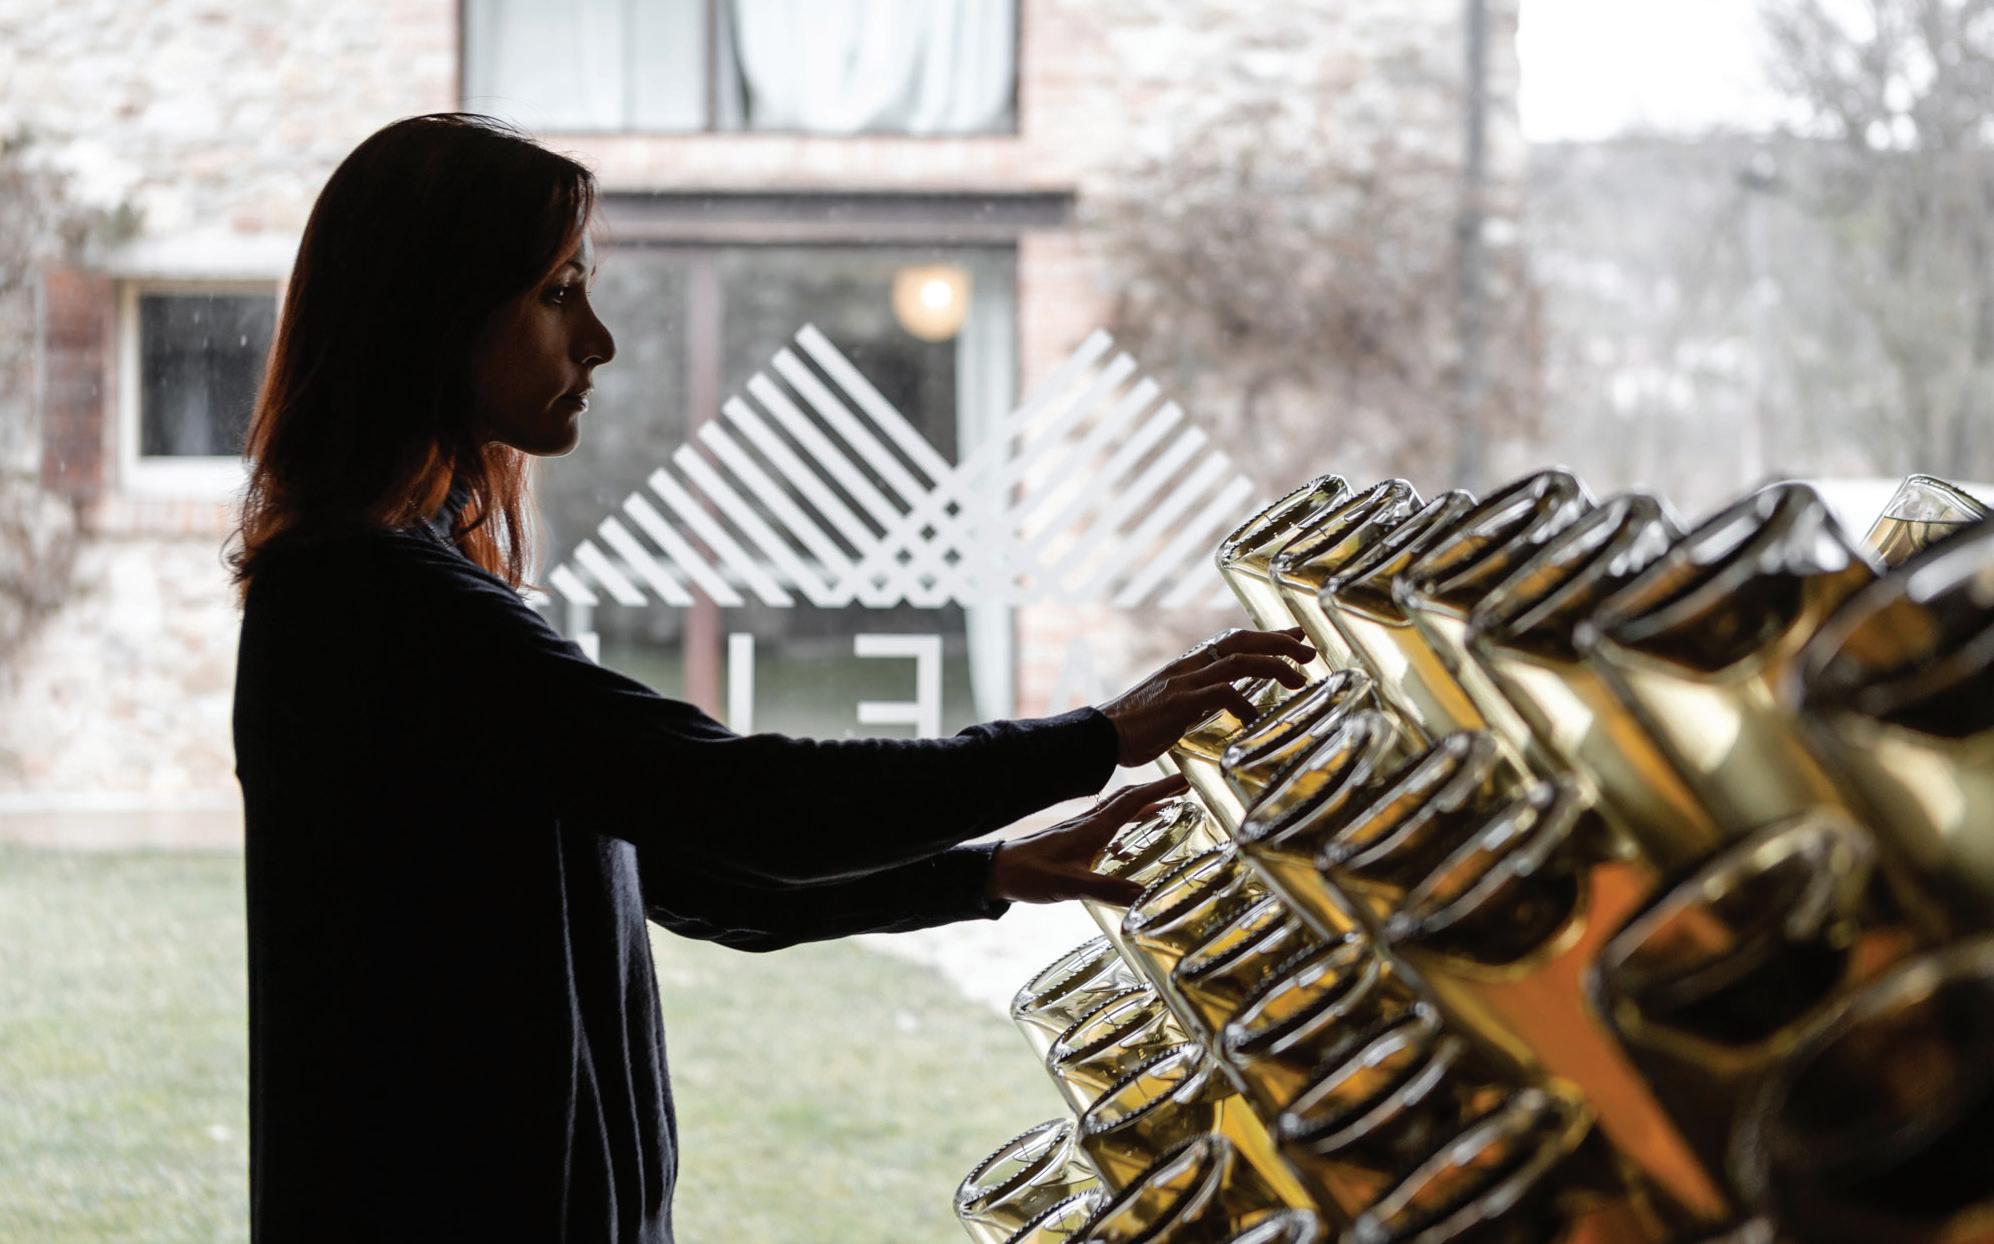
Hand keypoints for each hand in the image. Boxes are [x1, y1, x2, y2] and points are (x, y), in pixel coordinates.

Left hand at [987, 775, 1190, 905]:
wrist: (999, 871)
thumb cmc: (1032, 874)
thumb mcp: (1074, 886)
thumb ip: (1110, 891)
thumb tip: (1146, 896)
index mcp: (1093, 828)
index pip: (1132, 801)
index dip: (1160, 790)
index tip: (1184, 781)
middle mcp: (1088, 823)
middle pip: (1128, 800)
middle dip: (1156, 793)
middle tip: (1181, 790)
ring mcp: (1079, 830)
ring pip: (1117, 811)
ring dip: (1141, 806)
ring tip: (1164, 810)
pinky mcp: (1072, 840)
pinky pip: (1106, 825)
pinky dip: (1124, 825)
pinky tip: (1127, 844)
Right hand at [1095, 628, 1313, 766]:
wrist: (1100, 736)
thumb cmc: (1134, 728)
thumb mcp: (1174, 707)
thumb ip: (1200, 701)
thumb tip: (1226, 706)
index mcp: (1188, 666)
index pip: (1233, 640)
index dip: (1267, 637)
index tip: (1295, 637)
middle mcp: (1189, 666)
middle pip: (1240, 641)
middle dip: (1278, 643)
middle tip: (1309, 652)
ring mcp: (1184, 682)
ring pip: (1238, 661)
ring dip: (1273, 666)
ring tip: (1298, 680)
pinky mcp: (1180, 702)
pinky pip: (1221, 694)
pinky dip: (1244, 704)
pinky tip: (1255, 720)